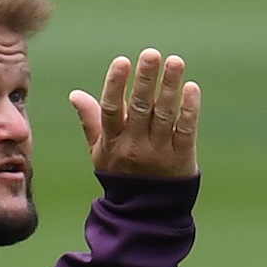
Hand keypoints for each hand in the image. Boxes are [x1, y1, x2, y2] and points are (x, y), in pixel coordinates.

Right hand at [70, 48, 199, 177]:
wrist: (145, 213)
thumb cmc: (120, 174)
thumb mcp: (100, 150)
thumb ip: (90, 120)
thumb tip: (75, 94)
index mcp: (112, 142)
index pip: (111, 110)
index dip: (115, 85)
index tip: (122, 61)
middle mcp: (134, 146)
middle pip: (140, 108)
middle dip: (145, 79)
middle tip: (152, 53)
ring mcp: (159, 152)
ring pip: (165, 115)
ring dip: (170, 87)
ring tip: (175, 62)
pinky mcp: (181, 158)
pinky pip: (185, 130)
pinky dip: (189, 109)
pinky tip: (191, 88)